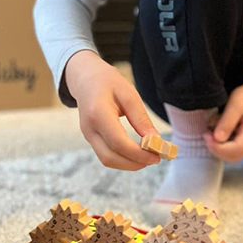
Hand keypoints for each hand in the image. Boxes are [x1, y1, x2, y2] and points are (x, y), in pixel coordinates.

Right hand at [65, 50, 160, 170]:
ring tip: (149, 157)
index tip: (157, 156)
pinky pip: (106, 155)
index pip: (118, 143)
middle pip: (111, 157)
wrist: (85, 78)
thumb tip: (155, 142)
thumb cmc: (108, 82)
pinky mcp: (91, 139)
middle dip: (135, 163)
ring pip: (107, 160)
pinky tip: (137, 153)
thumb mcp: (129, 94)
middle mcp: (89, 128)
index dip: (138, 154)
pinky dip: (123, 159)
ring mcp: (88, 135)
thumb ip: (141, 119)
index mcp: (98, 113)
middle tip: (155, 159)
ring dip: (129, 164)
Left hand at [204, 79, 242, 162]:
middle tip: (206, 134)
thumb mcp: (236, 103)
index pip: (235, 150)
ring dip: (218, 149)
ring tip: (210, 134)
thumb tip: (217, 138)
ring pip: (232, 157)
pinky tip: (215, 135)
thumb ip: (227, 121)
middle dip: (217, 149)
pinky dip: (221, 147)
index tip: (206, 135)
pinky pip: (231, 152)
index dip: (218, 147)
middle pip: (234, 157)